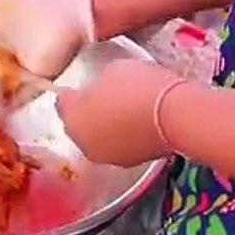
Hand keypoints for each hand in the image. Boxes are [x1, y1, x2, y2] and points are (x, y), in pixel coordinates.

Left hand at [55, 59, 186, 166]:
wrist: (172, 114)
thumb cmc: (138, 85)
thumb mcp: (112, 71)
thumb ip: (97, 84)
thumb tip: (99, 90)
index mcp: (71, 116)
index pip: (62, 103)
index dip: (72, 93)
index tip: (82, 86)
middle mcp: (82, 142)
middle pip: (79, 125)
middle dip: (87, 114)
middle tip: (104, 98)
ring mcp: (105, 157)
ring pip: (99, 139)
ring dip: (106, 129)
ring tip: (124, 112)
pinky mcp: (128, 164)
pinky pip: (119, 147)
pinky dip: (123, 138)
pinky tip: (137, 125)